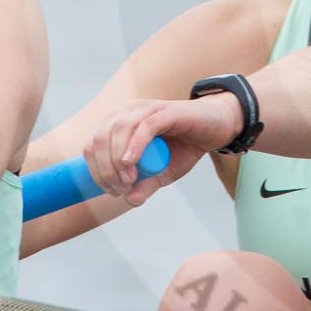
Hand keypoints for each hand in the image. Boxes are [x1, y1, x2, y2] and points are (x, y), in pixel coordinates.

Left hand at [84, 95, 239, 205]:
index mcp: (120, 124)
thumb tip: (129, 200)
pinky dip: (134, 145)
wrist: (216, 128)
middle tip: (121, 188)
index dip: (96, 170)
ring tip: (129, 180)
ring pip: (118, 131)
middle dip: (105, 168)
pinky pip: (144, 127)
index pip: (93, 145)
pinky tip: (131, 163)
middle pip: (101, 138)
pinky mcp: (166, 111)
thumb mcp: (164, 172)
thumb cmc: (186, 147)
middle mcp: (129, 112)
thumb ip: (145, 184)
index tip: (112, 191)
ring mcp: (147, 109)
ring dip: (117, 160)